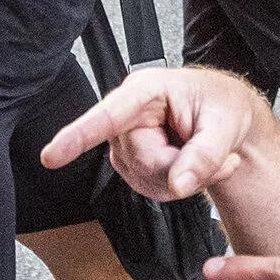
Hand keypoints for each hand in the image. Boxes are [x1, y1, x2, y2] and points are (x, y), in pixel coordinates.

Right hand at [40, 66, 265, 200]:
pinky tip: (192, 165)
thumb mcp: (225, 125)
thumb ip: (204, 155)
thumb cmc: (224, 106)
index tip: (51, 156)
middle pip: (142, 161)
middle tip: (212, 154)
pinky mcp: (131, 161)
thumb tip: (179, 185)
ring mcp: (127, 141)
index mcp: (146, 91)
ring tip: (204, 155)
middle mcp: (128, 115)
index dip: (77, 136)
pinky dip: (178, 184)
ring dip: (182, 178)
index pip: (107, 116)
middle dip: (179, 167)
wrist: (228, 117)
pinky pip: (150, 188)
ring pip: (145, 180)